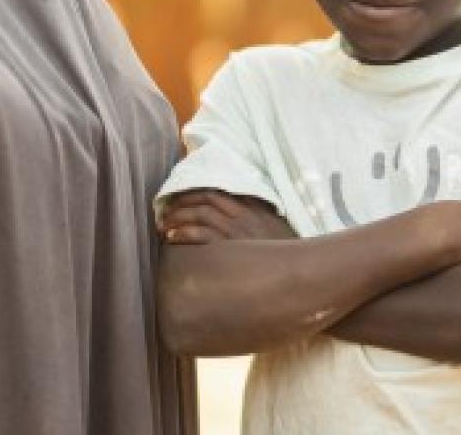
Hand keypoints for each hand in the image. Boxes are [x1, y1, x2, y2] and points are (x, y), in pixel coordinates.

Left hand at [157, 189, 295, 244]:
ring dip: (178, 217)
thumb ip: (256, 216)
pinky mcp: (230, 248)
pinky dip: (183, 233)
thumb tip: (234, 214)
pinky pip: (201, 235)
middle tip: (165, 210)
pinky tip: (172, 238)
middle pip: (205, 200)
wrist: (296, 270)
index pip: (217, 191)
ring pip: (200, 215)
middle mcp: (243, 215)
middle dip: (181, 203)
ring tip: (164, 225)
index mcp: (252, 207)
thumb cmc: (284, 252)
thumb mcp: (273, 228)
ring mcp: (236, 231)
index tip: (179, 198)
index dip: (194, 192)